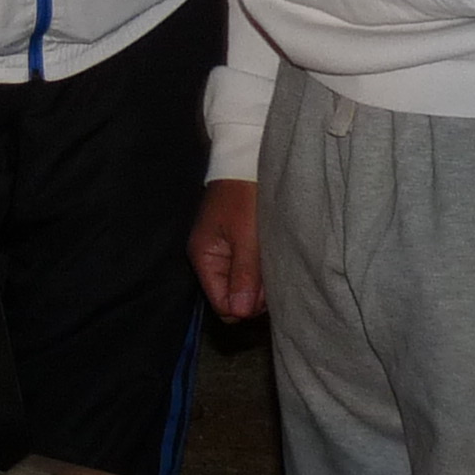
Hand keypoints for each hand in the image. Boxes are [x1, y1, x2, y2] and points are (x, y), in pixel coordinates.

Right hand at [190, 178, 265, 318]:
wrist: (247, 162)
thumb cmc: (245, 196)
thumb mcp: (247, 237)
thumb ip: (243, 274)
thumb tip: (238, 313)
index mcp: (203, 257)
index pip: (221, 304)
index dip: (244, 304)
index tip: (264, 288)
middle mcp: (208, 259)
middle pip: (231, 298)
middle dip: (252, 294)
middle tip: (270, 272)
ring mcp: (221, 253)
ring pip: (240, 286)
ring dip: (258, 282)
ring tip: (271, 261)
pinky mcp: (234, 246)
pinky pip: (245, 272)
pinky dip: (258, 270)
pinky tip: (268, 257)